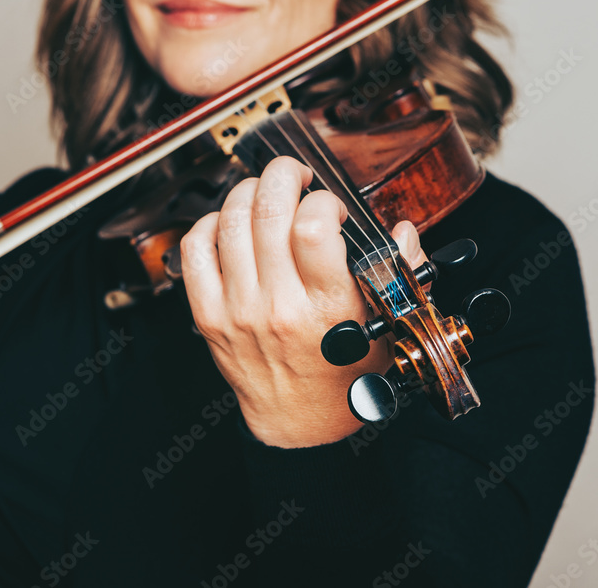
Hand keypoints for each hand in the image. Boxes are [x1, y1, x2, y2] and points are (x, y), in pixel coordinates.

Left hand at [179, 157, 426, 448]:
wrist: (299, 422)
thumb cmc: (343, 371)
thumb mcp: (385, 325)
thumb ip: (400, 272)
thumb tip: (402, 228)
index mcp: (328, 307)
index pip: (314, 228)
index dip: (323, 199)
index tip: (331, 206)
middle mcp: (279, 306)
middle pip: (267, 212)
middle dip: (283, 175)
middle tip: (295, 176)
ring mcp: (238, 310)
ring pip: (230, 222)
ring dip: (248, 191)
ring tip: (265, 194)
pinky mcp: (209, 315)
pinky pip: (195, 250)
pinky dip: (210, 223)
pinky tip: (230, 222)